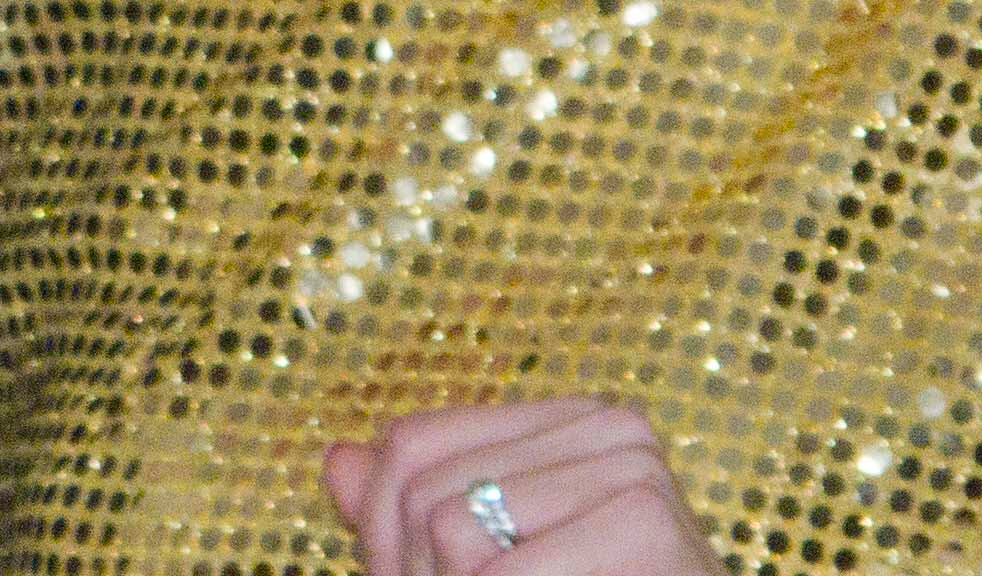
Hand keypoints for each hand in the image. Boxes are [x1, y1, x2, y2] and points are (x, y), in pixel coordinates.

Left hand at [325, 399, 720, 575]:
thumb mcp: (487, 559)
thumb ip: (412, 513)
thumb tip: (337, 460)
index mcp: (567, 420)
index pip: (412, 442)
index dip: (384, 525)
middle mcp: (605, 423)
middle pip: (422, 485)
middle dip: (417, 570)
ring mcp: (632, 464)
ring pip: (451, 527)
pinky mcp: (645, 519)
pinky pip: (502, 572)